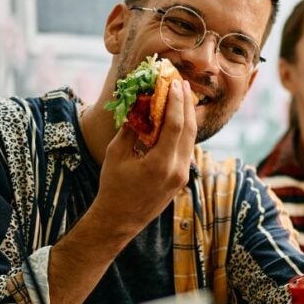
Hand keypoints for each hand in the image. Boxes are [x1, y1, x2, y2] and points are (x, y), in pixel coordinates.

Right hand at [88, 79, 197, 235]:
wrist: (120, 220)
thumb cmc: (112, 186)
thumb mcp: (115, 154)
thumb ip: (130, 129)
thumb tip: (140, 106)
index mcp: (160, 164)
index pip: (175, 126)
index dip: (176, 102)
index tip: (174, 83)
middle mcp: (177, 170)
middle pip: (188, 130)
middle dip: (186, 104)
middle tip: (182, 84)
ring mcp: (182, 176)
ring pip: (191, 140)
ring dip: (188, 116)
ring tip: (183, 96)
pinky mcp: (181, 179)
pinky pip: (186, 149)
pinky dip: (184, 131)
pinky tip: (178, 119)